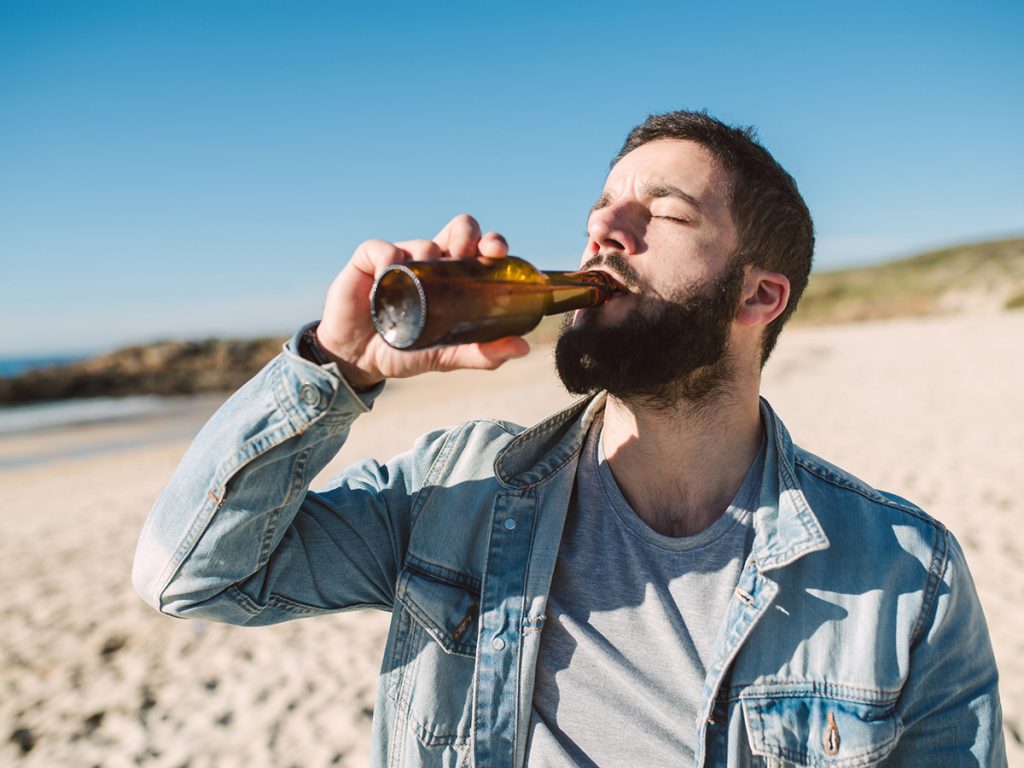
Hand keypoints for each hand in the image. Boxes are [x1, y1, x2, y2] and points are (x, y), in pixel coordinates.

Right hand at [315, 215, 530, 387]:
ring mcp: (400, 259)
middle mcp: (431, 263)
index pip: (479, 248)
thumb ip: (483, 354)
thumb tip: (523, 348)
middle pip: (459, 230)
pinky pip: (381, 248)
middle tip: (468, 254)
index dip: (491, 243)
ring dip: (428, 256)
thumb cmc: (404, 351)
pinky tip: (388, 276)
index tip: (497, 252)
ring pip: (423, 241)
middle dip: (468, 235)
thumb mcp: (446, 356)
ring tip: (419, 284)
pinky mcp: (368, 260)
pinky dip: (388, 257)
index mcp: (454, 278)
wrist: (358, 360)